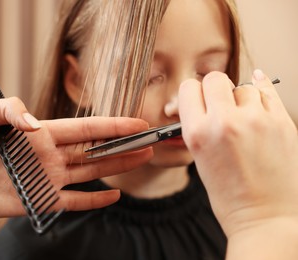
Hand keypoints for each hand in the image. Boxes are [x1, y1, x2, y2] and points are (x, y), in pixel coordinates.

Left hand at [0, 97, 151, 231]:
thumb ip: (10, 111)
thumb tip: (39, 126)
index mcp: (40, 134)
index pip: (85, 129)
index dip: (112, 125)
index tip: (136, 122)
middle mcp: (49, 156)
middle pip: (95, 150)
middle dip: (123, 145)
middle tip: (149, 141)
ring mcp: (46, 179)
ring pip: (90, 172)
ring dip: (117, 167)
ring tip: (142, 159)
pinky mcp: (38, 201)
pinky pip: (72, 201)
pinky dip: (93, 200)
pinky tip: (112, 195)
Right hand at [178, 71, 297, 240]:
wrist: (265, 218)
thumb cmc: (230, 196)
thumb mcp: (199, 159)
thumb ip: (198, 127)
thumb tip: (201, 102)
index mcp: (198, 133)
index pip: (189, 88)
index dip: (192, 93)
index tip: (198, 99)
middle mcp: (224, 122)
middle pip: (215, 79)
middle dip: (214, 88)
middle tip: (219, 102)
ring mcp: (256, 120)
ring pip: (243, 86)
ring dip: (241, 98)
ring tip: (243, 117)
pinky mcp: (281, 122)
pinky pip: (268, 91)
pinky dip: (261, 94)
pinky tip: (256, 98)